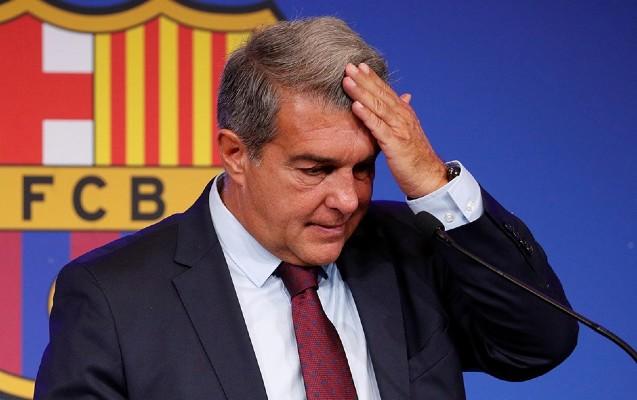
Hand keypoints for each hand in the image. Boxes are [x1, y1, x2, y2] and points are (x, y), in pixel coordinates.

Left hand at [342, 63, 446, 197]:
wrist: (429, 178)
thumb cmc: (416, 158)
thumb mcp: (408, 133)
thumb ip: (402, 114)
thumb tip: (405, 96)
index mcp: (404, 113)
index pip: (386, 91)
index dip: (372, 78)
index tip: (358, 66)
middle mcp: (403, 117)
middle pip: (380, 94)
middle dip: (363, 79)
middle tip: (348, 65)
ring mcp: (399, 129)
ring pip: (378, 106)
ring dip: (362, 92)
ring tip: (347, 80)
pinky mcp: (395, 143)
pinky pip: (378, 127)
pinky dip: (367, 115)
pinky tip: (355, 105)